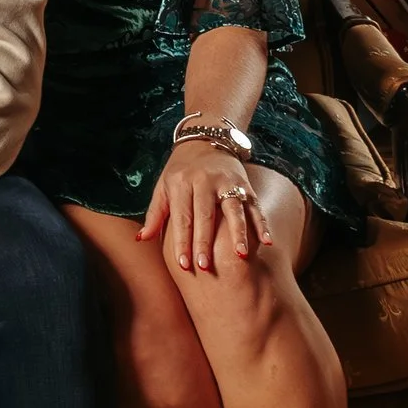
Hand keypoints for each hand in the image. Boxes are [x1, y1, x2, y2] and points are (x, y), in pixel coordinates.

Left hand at [141, 143, 258, 273]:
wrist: (205, 140)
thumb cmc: (180, 171)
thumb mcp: (163, 187)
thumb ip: (155, 214)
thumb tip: (141, 240)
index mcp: (181, 183)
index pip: (182, 217)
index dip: (182, 242)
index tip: (184, 265)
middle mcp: (204, 181)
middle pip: (205, 215)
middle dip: (205, 242)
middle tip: (205, 267)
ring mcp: (227, 182)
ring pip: (233, 209)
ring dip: (238, 233)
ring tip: (240, 256)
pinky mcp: (245, 184)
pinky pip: (254, 206)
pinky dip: (262, 223)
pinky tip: (267, 242)